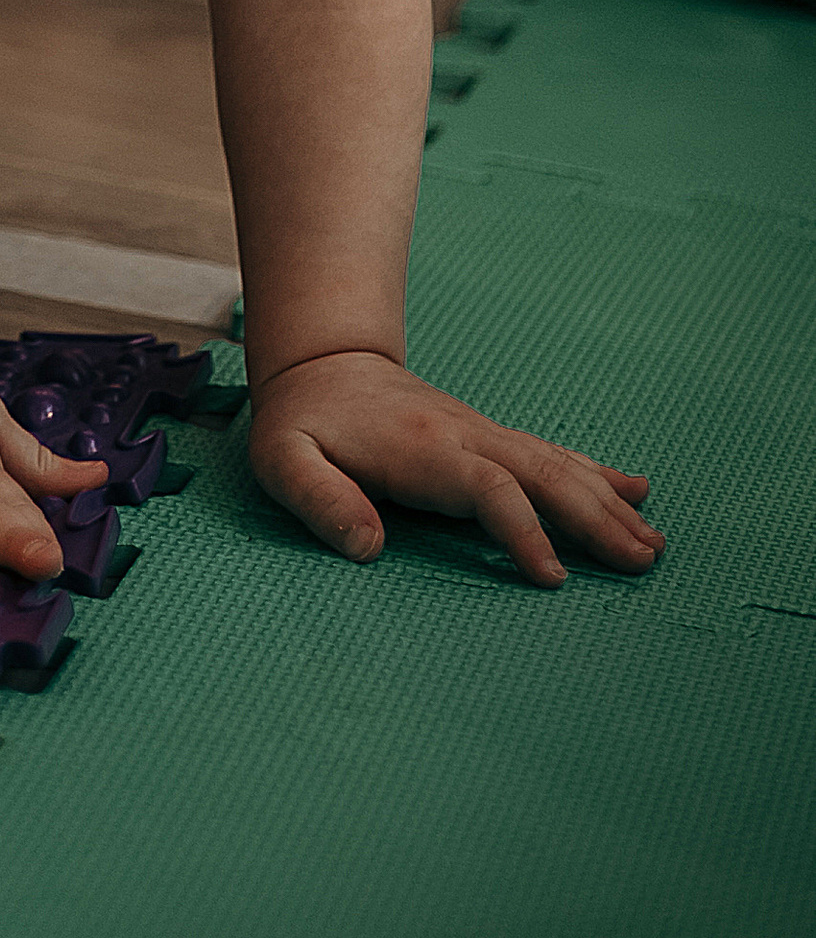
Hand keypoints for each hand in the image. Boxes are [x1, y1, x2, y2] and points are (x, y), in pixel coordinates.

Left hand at [251, 349, 663, 585]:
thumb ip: (320, 500)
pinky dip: (595, 473)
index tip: (552, 577)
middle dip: (594, 517)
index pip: (487, 487)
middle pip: (541, 474)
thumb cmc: (301, 421)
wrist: (321, 360)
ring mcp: (480, 432)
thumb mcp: (283, 459)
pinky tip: (635, 491)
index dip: (521, 530)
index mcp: (420, 447)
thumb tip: (368, 547)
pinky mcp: (487, 436)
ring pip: (555, 465)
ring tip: (653, 544)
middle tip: (642, 561)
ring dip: (606, 502)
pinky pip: (550, 454)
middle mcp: (463, 435)